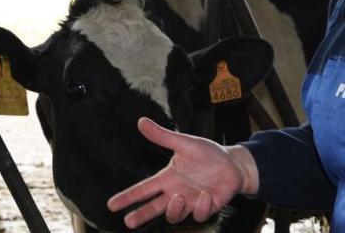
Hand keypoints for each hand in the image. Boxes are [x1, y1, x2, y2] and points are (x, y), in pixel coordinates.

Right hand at [107, 117, 259, 228]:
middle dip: (141, 215)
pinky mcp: (207, 207)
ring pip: (175, 215)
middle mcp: (176, 192)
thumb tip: (141, 122)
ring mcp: (191, 202)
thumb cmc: (207, 154)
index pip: (144, 189)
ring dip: (173, 209)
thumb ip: (163, 137)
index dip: (128, 197)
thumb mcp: (184, 143)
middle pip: (154, 208)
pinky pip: (199, 213)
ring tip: (177, 198)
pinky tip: (205, 194)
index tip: (112, 204)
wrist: (233, 162)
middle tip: (128, 222)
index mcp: (168, 178)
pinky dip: (201, 206)